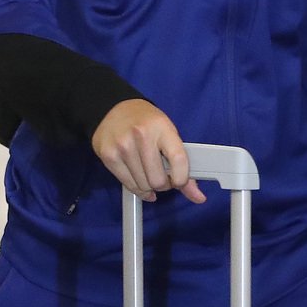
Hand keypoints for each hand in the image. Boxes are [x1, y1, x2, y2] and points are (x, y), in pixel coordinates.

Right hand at [90, 99, 205, 203]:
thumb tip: (198, 196)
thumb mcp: (168, 133)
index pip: (178, 159)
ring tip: (150, 175)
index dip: (182, 179)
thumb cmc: (146, 122)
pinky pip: (129, 185)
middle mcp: (142, 136)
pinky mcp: (109, 157)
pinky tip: (141, 183)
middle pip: (158, 180)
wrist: (113, 109)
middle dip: (165, 184)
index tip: (180, 182)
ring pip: (144, 186)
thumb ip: (182, 163)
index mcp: (162, 128)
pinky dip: (138, 190)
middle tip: (164, 177)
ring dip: (150, 187)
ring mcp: (123, 147)